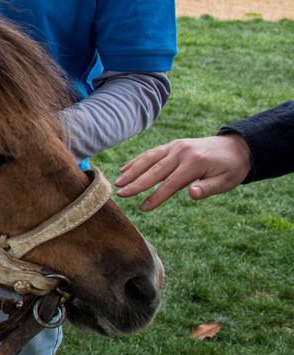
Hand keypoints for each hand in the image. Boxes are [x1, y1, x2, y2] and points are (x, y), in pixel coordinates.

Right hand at [115, 133, 251, 211]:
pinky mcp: (172, 145)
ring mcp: (175, 146)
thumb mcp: (225, 182)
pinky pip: (151, 153)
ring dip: (132, 171)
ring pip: (149, 159)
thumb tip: (192, 194)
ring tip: (118, 182)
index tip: (143, 208)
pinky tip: (125, 169)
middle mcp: (181, 152)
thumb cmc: (231, 169)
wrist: (236, 147)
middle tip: (121, 194)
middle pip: (154, 171)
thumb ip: (207, 188)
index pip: (171, 183)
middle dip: (136, 184)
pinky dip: (137, 161)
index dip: (156, 197)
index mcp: (194, 163)